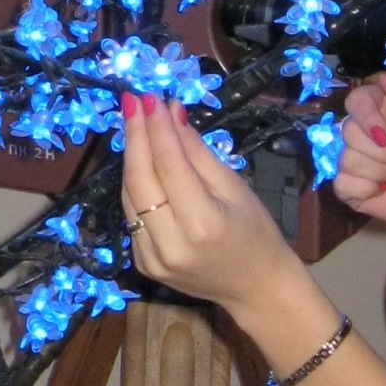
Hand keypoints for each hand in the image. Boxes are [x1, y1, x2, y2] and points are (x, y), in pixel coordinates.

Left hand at [121, 93, 301, 321]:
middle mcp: (171, 243)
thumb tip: (171, 114)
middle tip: (132, 101)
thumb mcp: (235, 188)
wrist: (256, 288)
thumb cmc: (256, 232)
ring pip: (129, 197)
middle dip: (134, 136)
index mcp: (202, 223)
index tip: (150, 97)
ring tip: (134, 124)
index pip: (169, 165)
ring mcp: (152, 258)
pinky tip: (140, 162)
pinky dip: (134, 186)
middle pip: (140, 180)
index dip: (157, 128)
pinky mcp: (143, 264)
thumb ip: (198, 153)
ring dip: (130, 158)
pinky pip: (132, 216)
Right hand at [335, 72, 385, 223]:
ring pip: (347, 160)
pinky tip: (385, 189)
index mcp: (381, 108)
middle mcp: (365, 132)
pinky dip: (366, 189)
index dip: (365, 118)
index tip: (384, 135)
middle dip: (383, 152)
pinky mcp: (352, 188)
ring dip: (380, 171)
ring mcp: (357, 160)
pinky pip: (342, 185)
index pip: (355, 101)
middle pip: (348, 133)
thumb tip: (383, 79)